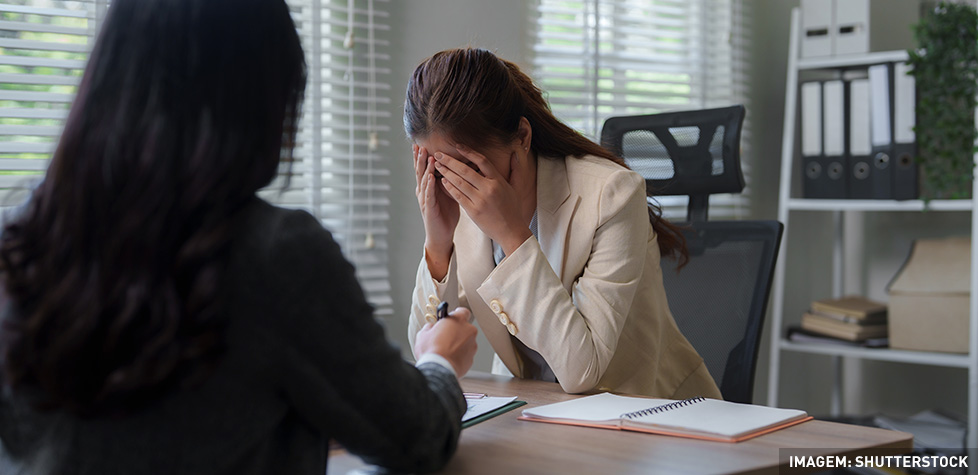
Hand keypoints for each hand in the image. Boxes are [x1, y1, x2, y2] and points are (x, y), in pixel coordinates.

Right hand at [413, 144, 458, 278]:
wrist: (442, 236)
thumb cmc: (445, 214)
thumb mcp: (449, 193)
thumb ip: (449, 180)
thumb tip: (458, 166)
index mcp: (428, 187)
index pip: (424, 169)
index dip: (422, 157)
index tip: (421, 143)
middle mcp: (423, 192)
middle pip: (420, 171)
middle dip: (420, 158)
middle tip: (419, 144)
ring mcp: (425, 200)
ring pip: (423, 180)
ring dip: (425, 167)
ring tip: (426, 155)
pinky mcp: (429, 209)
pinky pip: (429, 195)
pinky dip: (429, 185)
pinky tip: (431, 177)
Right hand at [414, 307, 477, 376]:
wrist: (438, 370)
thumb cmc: (431, 350)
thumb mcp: (423, 334)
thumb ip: (430, 327)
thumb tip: (431, 328)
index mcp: (458, 320)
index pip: (462, 311)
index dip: (456, 315)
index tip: (450, 319)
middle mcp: (469, 331)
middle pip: (464, 328)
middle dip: (456, 332)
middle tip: (444, 337)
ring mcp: (472, 346)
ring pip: (466, 342)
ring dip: (458, 344)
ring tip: (445, 351)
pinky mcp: (471, 359)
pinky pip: (465, 354)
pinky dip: (459, 356)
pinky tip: (448, 359)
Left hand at [433, 144, 531, 255]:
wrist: (511, 232)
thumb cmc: (513, 210)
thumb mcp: (516, 188)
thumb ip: (515, 169)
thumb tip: (516, 152)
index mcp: (498, 181)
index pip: (482, 160)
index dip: (468, 152)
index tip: (457, 146)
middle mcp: (489, 189)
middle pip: (465, 170)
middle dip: (450, 161)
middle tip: (439, 154)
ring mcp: (480, 200)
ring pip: (459, 182)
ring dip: (446, 172)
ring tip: (437, 166)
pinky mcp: (473, 211)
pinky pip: (458, 196)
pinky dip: (449, 188)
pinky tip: (442, 181)